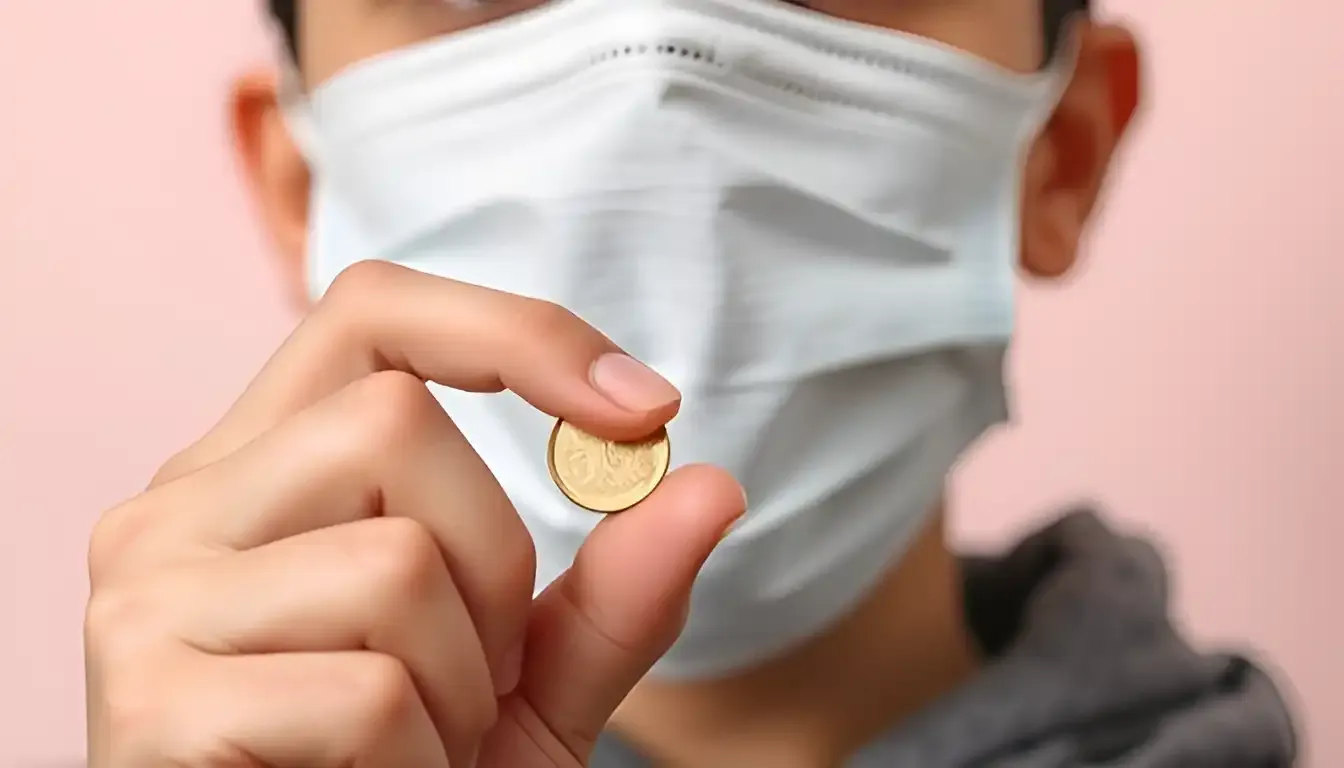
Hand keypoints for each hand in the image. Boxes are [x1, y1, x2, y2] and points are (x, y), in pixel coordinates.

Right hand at [84, 261, 745, 766]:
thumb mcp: (528, 685)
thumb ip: (613, 593)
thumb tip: (714, 486)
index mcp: (259, 473)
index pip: (373, 313)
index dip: (515, 331)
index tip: (644, 407)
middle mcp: (179, 510)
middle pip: (393, 421)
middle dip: (493, 562)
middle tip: (473, 676)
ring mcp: (146, 600)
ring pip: (394, 562)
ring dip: (462, 683)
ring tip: (416, 747)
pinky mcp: (150, 703)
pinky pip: (367, 694)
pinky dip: (419, 762)